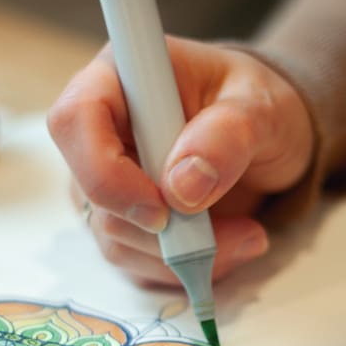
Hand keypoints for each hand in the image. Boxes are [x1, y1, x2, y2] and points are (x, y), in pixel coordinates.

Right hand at [47, 37, 313, 286]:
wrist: (269, 137)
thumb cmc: (259, 104)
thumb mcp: (265, 107)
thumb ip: (229, 134)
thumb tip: (181, 186)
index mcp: (123, 78)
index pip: (75, 120)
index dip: (106, 173)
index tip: (164, 209)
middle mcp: (102, 130)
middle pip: (91, 193)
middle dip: (161, 230)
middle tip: (237, 231)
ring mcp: (108, 180)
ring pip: (114, 238)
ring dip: (181, 254)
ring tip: (248, 236)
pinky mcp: (124, 221)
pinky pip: (136, 262)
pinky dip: (183, 267)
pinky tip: (229, 246)